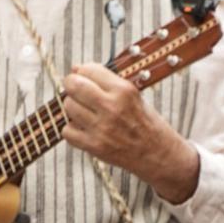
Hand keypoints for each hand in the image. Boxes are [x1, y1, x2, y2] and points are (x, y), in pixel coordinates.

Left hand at [62, 63, 200, 202]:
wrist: (156, 153)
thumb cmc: (143, 121)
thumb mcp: (132, 95)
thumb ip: (104, 82)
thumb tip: (75, 69)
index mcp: (124, 90)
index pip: (89, 70)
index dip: (82, 71)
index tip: (83, 77)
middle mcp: (112, 107)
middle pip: (74, 86)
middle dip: (70, 84)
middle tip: (73, 89)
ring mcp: (102, 128)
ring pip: (68, 107)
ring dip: (72, 107)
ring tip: (83, 110)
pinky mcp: (94, 146)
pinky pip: (67, 131)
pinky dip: (71, 129)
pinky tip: (83, 128)